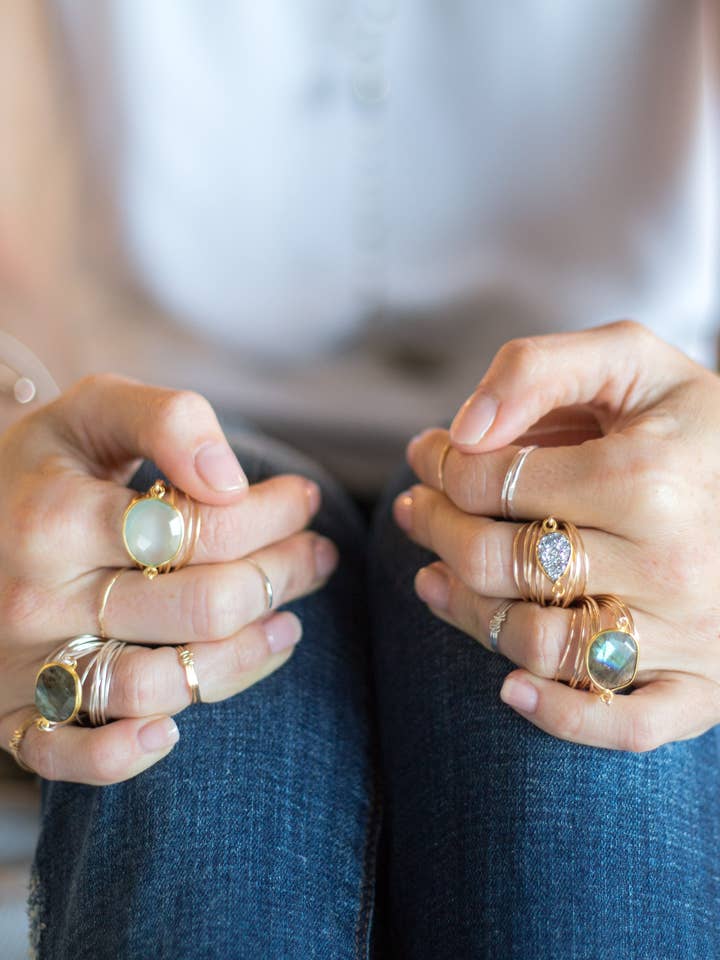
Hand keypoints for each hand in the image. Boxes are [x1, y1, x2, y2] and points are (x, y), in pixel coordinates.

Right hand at [0, 375, 336, 781]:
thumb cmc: (47, 465)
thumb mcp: (95, 411)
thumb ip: (166, 420)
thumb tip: (230, 480)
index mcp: (58, 517)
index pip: (203, 528)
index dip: (275, 513)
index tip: (304, 500)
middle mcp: (37, 597)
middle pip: (201, 607)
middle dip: (281, 576)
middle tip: (316, 555)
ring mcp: (23, 662)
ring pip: (158, 685)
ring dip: (246, 658)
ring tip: (287, 624)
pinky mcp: (11, 712)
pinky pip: (66, 757)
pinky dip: (124, 754)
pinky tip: (176, 727)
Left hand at [395, 320, 719, 750]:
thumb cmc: (689, 426)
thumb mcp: (631, 362)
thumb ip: (539, 369)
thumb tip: (461, 431)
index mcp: (646, 479)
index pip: (493, 482)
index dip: (440, 465)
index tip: (430, 455)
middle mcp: (668, 563)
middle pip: (501, 563)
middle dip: (435, 530)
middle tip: (415, 509)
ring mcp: (687, 634)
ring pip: (536, 645)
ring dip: (463, 612)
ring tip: (431, 576)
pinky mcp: (701, 687)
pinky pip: (620, 726)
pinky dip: (556, 715)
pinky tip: (509, 687)